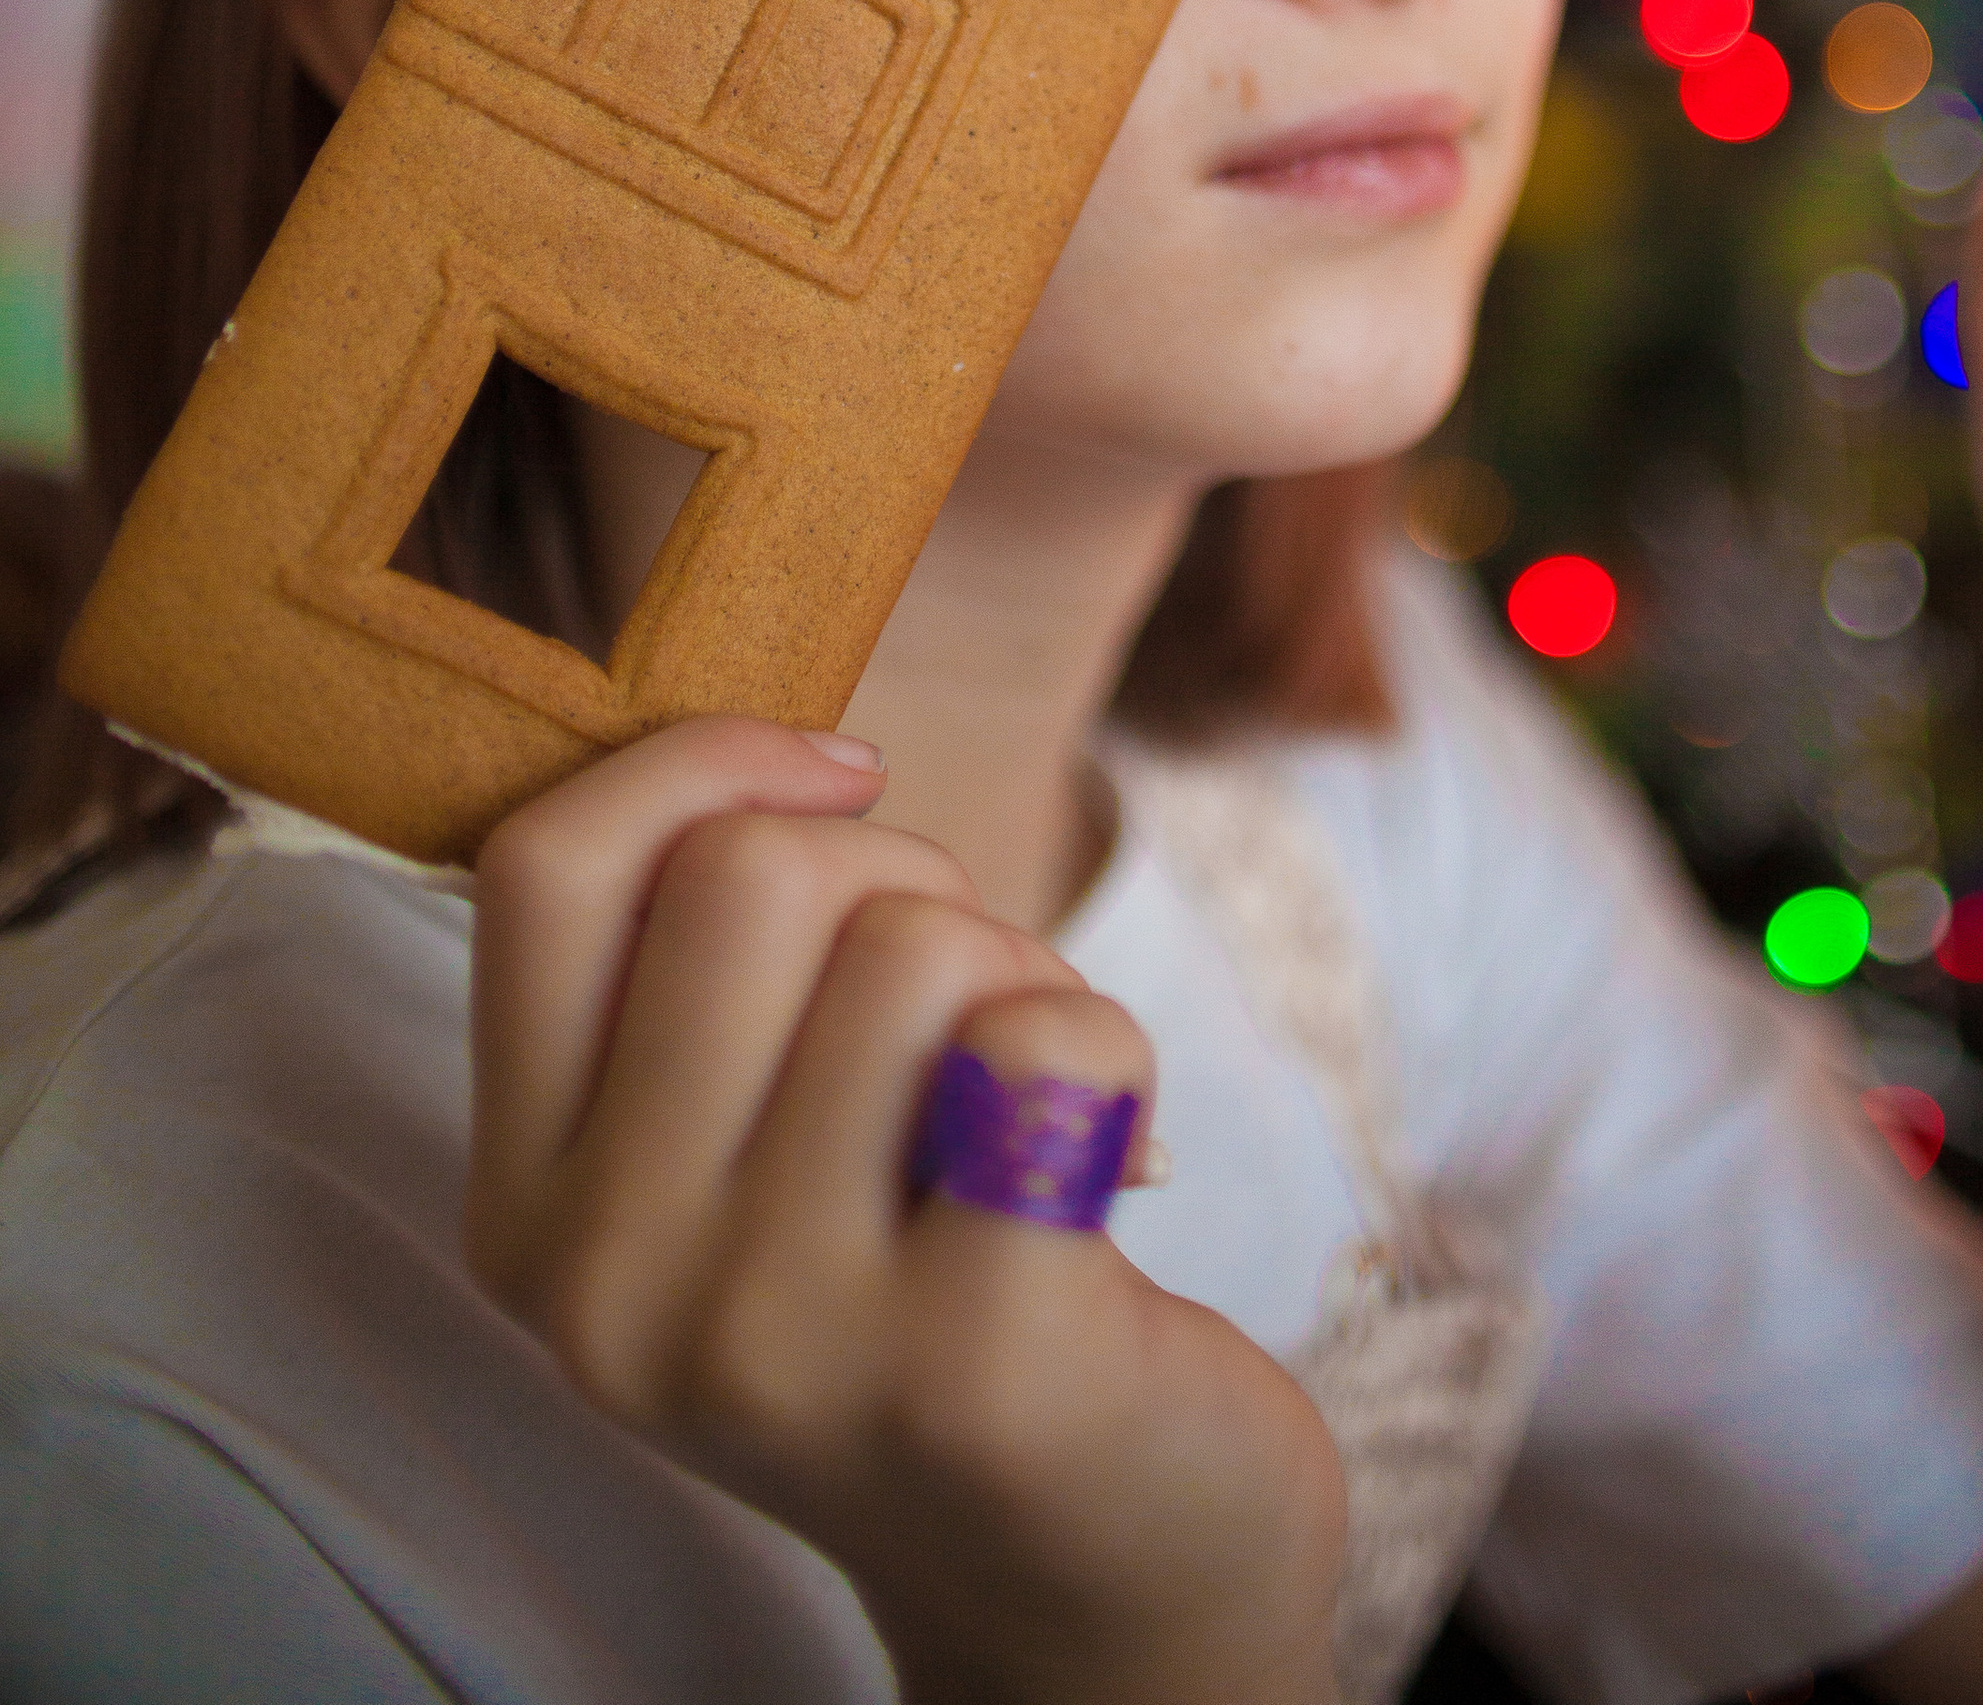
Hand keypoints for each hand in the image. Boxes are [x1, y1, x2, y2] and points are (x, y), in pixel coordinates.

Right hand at [466, 720, 1343, 1704]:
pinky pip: (1046, 1043)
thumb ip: (702, 969)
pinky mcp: (966, 1362)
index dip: (706, 758)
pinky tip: (1105, 1173)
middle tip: (963, 1011)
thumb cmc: (928, 1282)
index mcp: (528, 1210)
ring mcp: (775, 1336)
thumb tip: (787, 748)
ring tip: (1025, 1114)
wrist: (1086, 1577)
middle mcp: (610, 1288)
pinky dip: (1112, 1054)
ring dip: (1016, 977)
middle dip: (905, 879)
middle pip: (749, 873)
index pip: (542, 866)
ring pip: (911, 944)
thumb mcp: (742, 1148)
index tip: (840, 777)